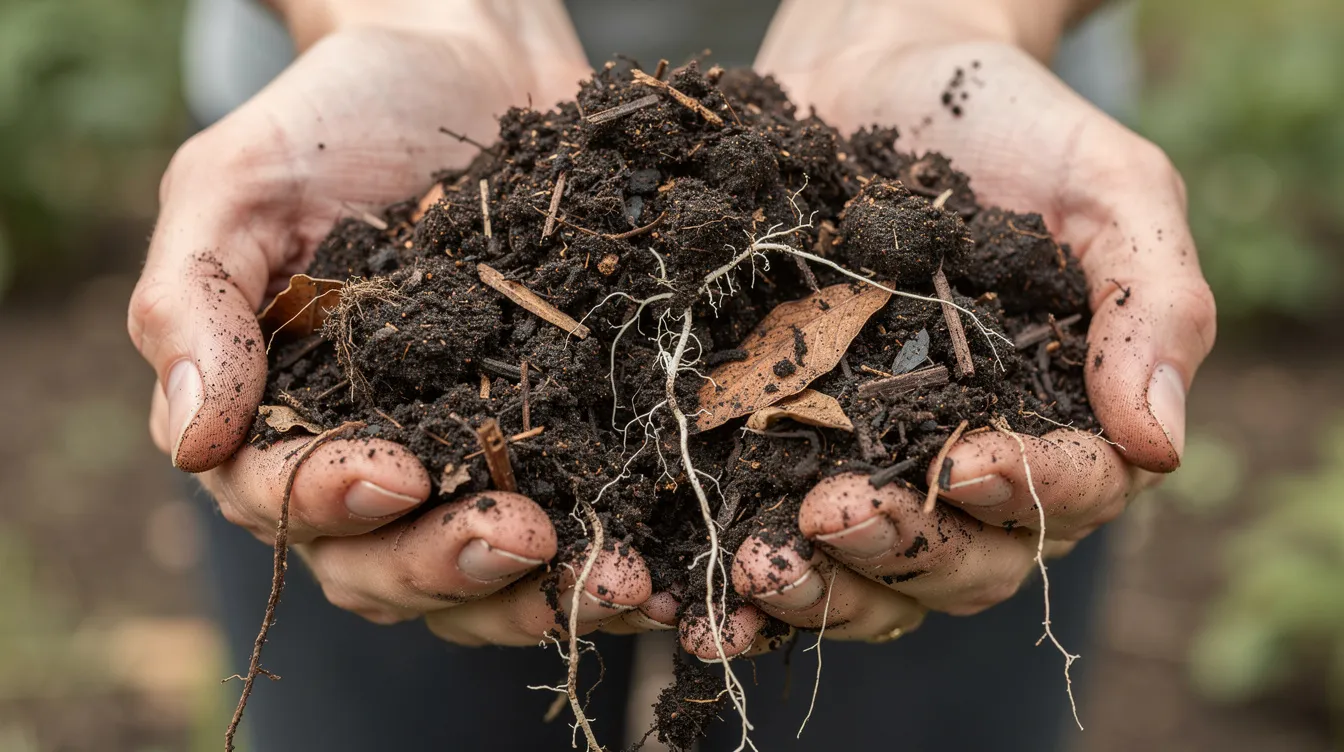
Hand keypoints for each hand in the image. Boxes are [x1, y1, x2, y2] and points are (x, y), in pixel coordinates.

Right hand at [128, 9, 664, 643]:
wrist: (468, 64)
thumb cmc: (336, 119)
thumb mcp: (238, 187)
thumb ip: (195, 307)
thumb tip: (191, 446)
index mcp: (280, 416)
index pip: (282, 499)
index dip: (332, 504)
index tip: (398, 474)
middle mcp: (369, 458)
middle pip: (382, 567)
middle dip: (449, 565)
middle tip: (521, 537)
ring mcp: (466, 459)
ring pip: (478, 578)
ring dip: (538, 595)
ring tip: (615, 582)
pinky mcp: (554, 443)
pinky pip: (571, 528)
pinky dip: (604, 564)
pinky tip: (657, 573)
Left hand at [677, 0, 1216, 653]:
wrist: (875, 73)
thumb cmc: (1008, 124)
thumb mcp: (1108, 187)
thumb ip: (1153, 302)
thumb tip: (1159, 444)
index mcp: (1061, 419)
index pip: (1064, 495)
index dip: (1023, 495)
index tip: (967, 463)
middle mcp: (967, 464)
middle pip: (958, 564)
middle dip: (900, 552)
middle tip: (833, 515)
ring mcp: (871, 464)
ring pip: (868, 577)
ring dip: (819, 590)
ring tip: (758, 567)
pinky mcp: (785, 446)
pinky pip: (775, 536)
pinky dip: (750, 582)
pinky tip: (700, 602)